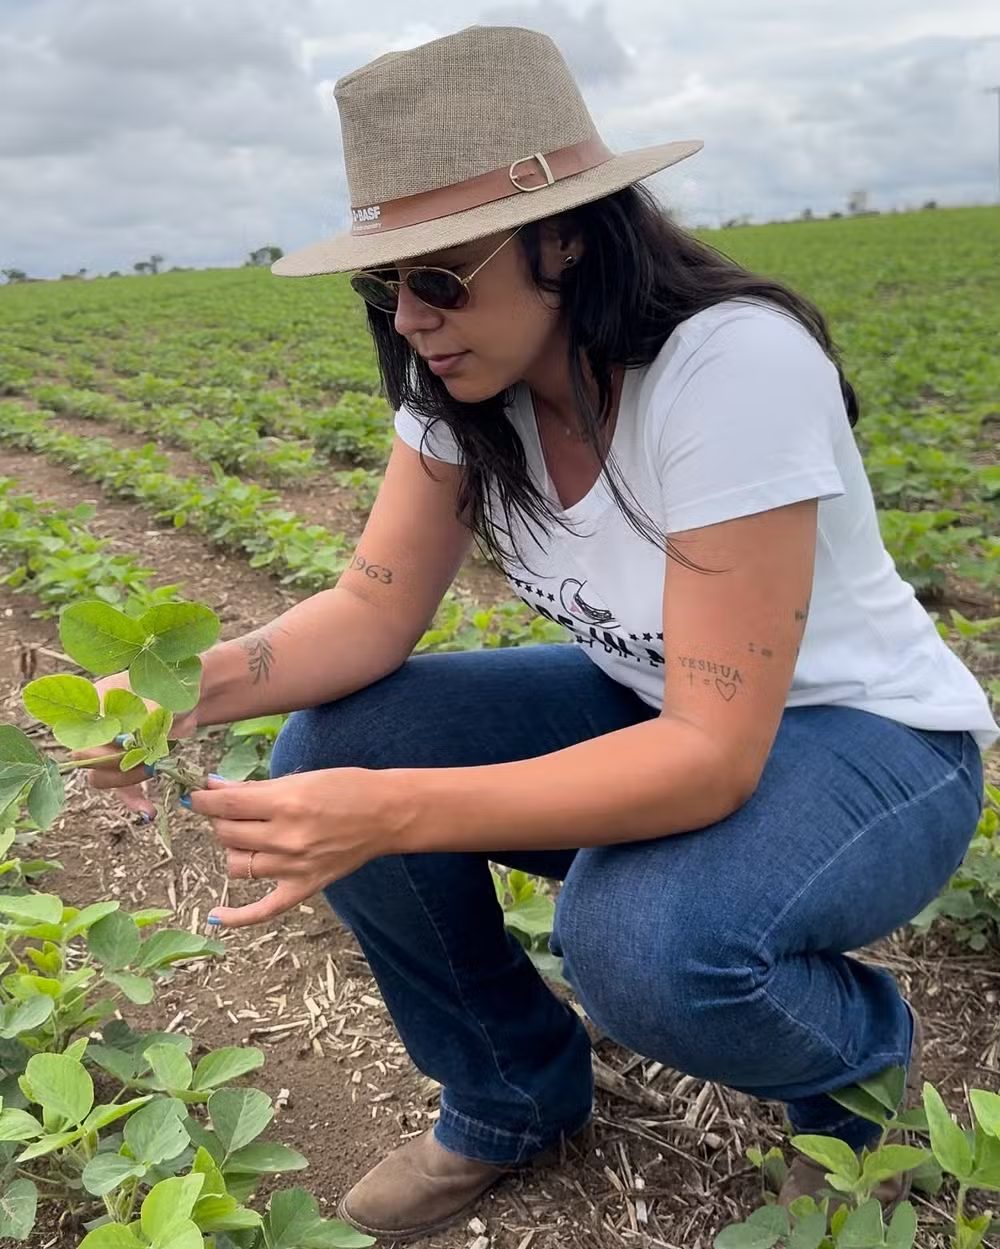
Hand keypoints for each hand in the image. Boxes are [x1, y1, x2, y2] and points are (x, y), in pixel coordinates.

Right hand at [73, 672, 198, 819]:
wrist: (187, 697)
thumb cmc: (171, 691)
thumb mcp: (158, 700)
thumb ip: (142, 720)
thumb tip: (128, 741)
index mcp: (94, 706)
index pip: (81, 734)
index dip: (104, 746)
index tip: (131, 744)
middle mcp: (94, 730)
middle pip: (88, 760)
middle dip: (118, 764)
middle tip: (147, 758)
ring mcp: (109, 750)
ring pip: (102, 777)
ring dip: (128, 780)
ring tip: (154, 771)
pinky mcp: (126, 767)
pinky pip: (122, 790)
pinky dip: (135, 801)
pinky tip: (148, 812)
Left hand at [188, 769, 406, 927]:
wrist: (387, 814)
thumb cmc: (347, 787)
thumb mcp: (300, 779)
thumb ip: (255, 787)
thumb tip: (213, 788)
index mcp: (285, 804)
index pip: (225, 805)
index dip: (203, 799)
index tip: (195, 795)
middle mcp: (285, 839)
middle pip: (227, 834)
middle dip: (221, 818)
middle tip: (232, 809)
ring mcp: (293, 868)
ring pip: (236, 865)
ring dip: (233, 848)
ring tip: (246, 836)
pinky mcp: (303, 887)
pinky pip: (263, 910)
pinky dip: (237, 916)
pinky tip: (216, 915)